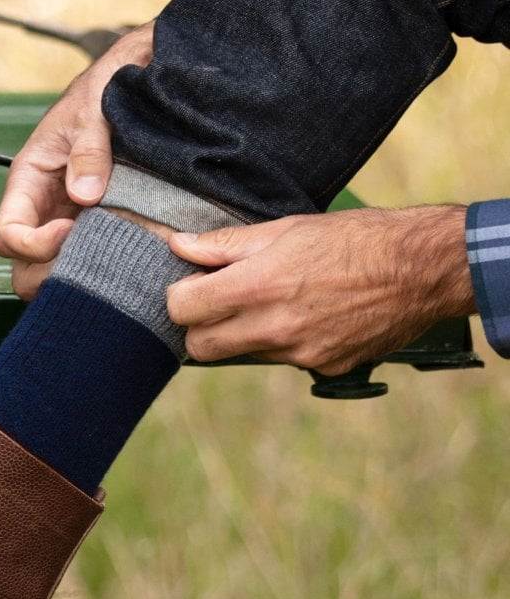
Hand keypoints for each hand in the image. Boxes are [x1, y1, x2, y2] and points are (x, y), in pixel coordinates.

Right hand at [0, 22, 153, 298]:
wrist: (135, 76)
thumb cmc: (105, 88)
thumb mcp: (94, 110)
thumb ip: (89, 150)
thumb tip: (84, 196)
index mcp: (29, 179)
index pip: (8, 236)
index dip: (34, 246)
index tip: (72, 231)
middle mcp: (43, 205)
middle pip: (25, 266)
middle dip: (52, 273)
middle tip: (95, 260)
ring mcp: (68, 217)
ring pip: (57, 269)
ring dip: (81, 273)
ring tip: (116, 260)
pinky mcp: (97, 221)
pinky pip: (90, 257)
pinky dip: (105, 266)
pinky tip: (133, 255)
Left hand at [167, 206, 474, 374]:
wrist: (421, 270)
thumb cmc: (353, 238)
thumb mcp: (284, 230)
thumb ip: (225, 245)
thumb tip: (178, 245)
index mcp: (256, 287)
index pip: (181, 310)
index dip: (180, 296)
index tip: (193, 285)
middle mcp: (273, 328)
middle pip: (200, 346)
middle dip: (200, 325)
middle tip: (219, 300)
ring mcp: (299, 354)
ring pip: (243, 355)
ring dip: (243, 334)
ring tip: (272, 301)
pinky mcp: (325, 368)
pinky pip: (284, 361)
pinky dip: (285, 343)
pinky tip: (309, 315)